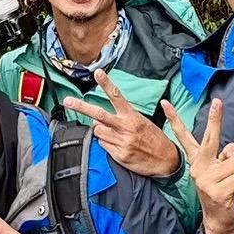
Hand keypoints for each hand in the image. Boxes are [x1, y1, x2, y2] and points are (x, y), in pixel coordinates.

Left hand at [63, 69, 180, 177]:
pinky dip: (106, 144)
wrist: (166, 160)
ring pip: (98, 132)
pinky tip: (118, 146)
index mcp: (132, 117)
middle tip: (67, 101)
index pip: (116, 96)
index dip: (106, 84)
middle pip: (98, 114)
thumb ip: (121, 119)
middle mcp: (125, 128)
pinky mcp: (119, 155)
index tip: (98, 73)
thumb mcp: (142, 123)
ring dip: (101, 132)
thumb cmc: (154, 139)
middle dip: (81, 107)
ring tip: (114, 135)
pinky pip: (103, 146)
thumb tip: (98, 119)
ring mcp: (122, 142)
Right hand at [162, 98, 233, 233]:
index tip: (166, 102)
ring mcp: (205, 180)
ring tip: (232, 185)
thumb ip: (230, 155)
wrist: (219, 219)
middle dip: (215, 119)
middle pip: (210, 139)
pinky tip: (233, 194)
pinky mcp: (216, 192)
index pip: (184, 137)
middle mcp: (198, 167)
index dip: (174, 119)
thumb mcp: (225, 170)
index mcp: (198, 160)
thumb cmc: (223, 189)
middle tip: (217, 101)